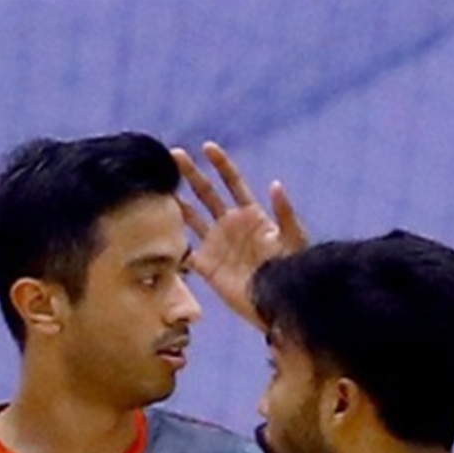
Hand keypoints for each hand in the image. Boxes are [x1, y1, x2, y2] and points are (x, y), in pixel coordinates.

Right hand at [174, 141, 308, 325]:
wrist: (279, 305)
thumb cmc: (292, 271)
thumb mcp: (294, 239)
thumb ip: (284, 213)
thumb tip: (275, 184)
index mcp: (251, 215)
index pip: (233, 183)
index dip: (221, 164)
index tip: (208, 147)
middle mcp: (230, 226)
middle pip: (207, 193)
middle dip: (191, 173)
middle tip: (175, 155)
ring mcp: (217, 245)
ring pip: (192, 217)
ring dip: (177, 201)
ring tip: (161, 187)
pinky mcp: (207, 266)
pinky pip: (185, 251)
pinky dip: (173, 241)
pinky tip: (159, 229)